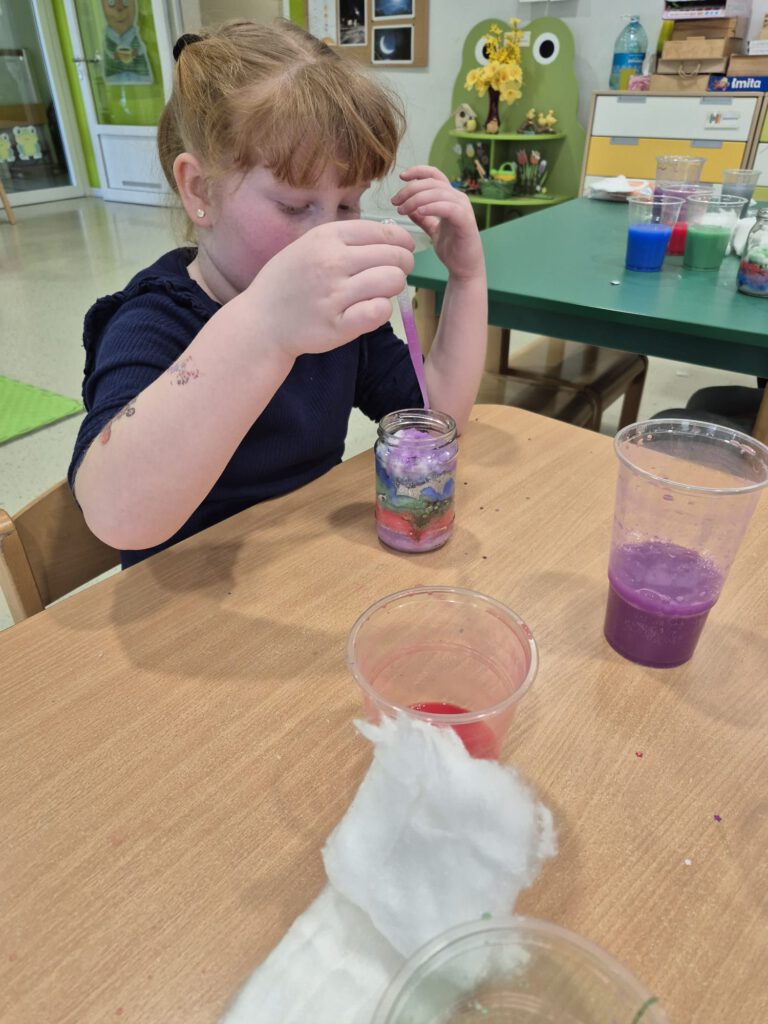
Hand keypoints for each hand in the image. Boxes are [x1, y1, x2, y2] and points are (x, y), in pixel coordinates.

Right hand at [248, 219, 414, 357]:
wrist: (261, 322)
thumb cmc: (287, 283)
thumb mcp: (308, 246)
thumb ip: (345, 240)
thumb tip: (390, 237)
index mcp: (326, 237)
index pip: (384, 231)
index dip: (402, 242)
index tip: (403, 251)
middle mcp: (331, 261)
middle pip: (394, 256)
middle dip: (402, 266)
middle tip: (393, 276)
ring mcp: (335, 294)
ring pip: (392, 281)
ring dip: (392, 288)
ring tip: (377, 292)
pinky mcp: (339, 325)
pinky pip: (380, 311)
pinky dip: (381, 310)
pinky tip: (368, 310)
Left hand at [391, 166, 483, 281]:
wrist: (465, 269)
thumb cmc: (452, 249)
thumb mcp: (433, 230)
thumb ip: (423, 218)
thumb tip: (408, 208)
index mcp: (450, 197)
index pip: (434, 175)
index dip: (418, 172)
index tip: (402, 177)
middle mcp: (458, 198)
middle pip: (431, 183)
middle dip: (410, 189)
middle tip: (395, 202)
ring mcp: (463, 208)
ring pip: (438, 193)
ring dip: (416, 199)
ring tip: (402, 210)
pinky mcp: (466, 221)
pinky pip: (448, 208)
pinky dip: (432, 207)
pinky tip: (419, 211)